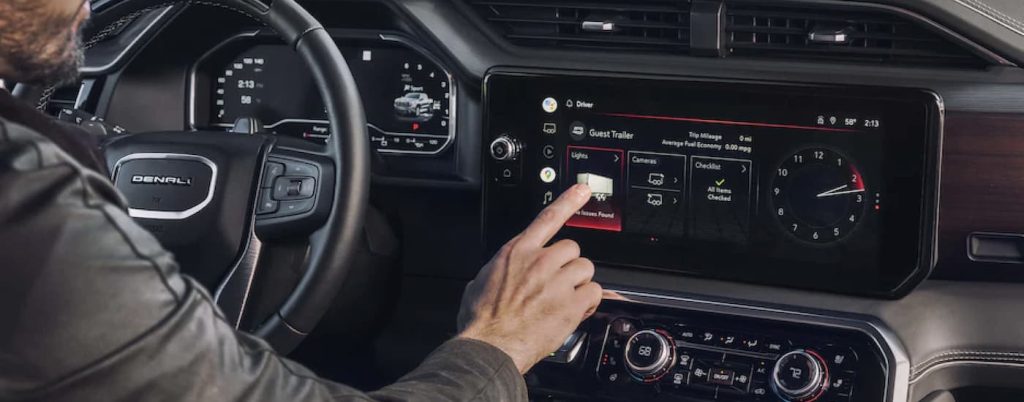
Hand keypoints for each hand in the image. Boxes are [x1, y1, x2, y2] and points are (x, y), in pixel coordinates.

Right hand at [458, 184, 602, 373]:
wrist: (489, 346)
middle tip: (557, 283)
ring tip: (562, 300)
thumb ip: (497, 272)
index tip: (583, 190)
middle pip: (572, 248)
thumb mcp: (479, 283)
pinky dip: (587, 303)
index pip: (548, 218)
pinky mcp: (570, 303)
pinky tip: (573, 311)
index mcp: (517, 252)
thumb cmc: (481, 321)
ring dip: (578, 284)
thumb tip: (496, 276)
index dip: (568, 201)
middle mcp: (539, 261)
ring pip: (585, 269)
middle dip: (567, 265)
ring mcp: (557, 281)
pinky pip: (593, 292)